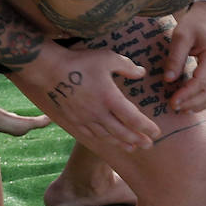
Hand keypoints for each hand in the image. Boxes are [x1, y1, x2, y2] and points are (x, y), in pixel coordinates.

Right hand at [13, 42, 157, 149]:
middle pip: (122, 132)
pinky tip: (108, 141)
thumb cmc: (80, 62)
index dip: (146, 127)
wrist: (48, 71)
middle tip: (149, 145)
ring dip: (121, 143)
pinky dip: (103, 140)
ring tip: (132, 147)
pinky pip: (91, 135)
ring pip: (106, 136)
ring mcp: (84, 119)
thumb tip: (141, 73)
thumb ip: (127, 66)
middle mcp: (98, 113)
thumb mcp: (108, 58)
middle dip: (138, 140)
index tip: (157, 133)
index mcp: (110, 98)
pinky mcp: (73, 121)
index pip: (133, 119)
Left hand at [164, 1, 205, 112]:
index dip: (186, 94)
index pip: (201, 82)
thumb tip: (168, 80)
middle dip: (192, 103)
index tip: (171, 101)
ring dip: (200, 104)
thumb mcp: (181, 35)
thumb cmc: (195, 23)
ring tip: (181, 108)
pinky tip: (191, 102)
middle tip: (173, 107)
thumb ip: (175, 57)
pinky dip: (205, 100)